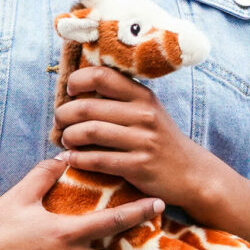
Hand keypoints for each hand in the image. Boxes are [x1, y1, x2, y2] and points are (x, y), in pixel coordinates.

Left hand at [55, 66, 218, 209]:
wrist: (191, 173)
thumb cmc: (159, 140)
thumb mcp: (148, 111)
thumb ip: (120, 99)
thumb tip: (77, 92)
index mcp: (142, 96)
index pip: (101, 75)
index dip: (77, 80)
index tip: (70, 92)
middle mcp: (143, 114)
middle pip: (88, 107)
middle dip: (64, 114)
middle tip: (59, 121)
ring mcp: (143, 141)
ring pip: (90, 132)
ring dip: (69, 137)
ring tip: (66, 140)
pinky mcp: (139, 166)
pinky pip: (98, 160)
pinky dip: (78, 159)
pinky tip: (72, 159)